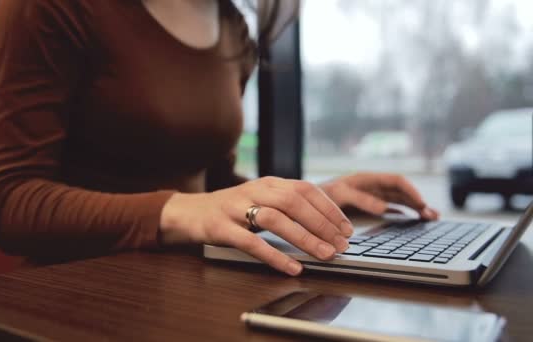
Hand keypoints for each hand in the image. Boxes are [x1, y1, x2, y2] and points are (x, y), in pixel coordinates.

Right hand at [160, 176, 352, 275]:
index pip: (305, 189)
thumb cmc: (233, 209)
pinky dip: (274, 256)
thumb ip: (288, 204)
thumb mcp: (261, 198)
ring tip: (323, 255)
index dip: (329, 208)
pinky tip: (291, 267)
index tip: (347, 228)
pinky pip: (250, 242)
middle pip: (294, 202)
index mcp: (268, 182)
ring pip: (274, 219)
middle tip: (340, 245)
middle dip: (322, 224)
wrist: (189, 212)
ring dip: (303, 238)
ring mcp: (236, 209)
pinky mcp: (221, 228)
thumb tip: (327, 225)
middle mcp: (254, 190)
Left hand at [319, 172, 438, 219]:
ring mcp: (368, 193)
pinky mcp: (366, 203)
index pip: (394, 181)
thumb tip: (384, 208)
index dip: (410, 192)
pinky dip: (404, 210)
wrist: (300, 201)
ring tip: (431, 217)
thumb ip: (358, 201)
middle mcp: (367, 184)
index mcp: (362, 179)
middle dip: (417, 200)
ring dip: (414, 205)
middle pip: (399, 189)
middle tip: (431, 215)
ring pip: (398, 197)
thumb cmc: (316, 197)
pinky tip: (414, 218)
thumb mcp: (336, 197)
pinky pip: (391, 204)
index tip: (420, 205)